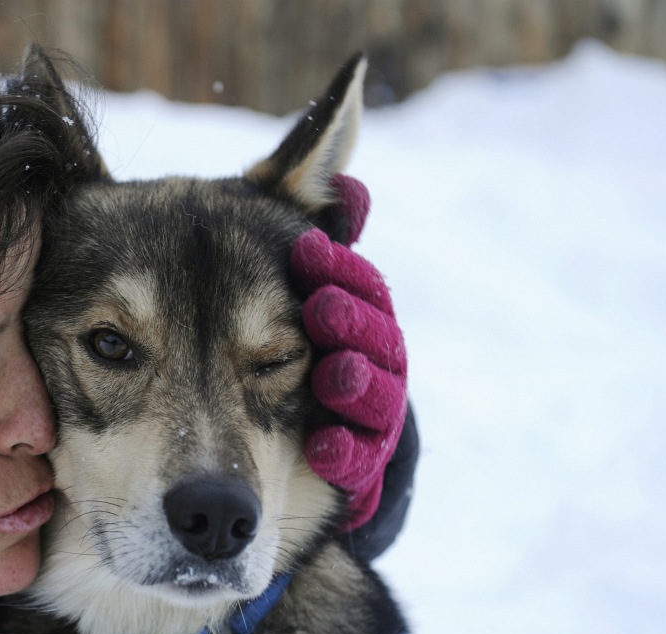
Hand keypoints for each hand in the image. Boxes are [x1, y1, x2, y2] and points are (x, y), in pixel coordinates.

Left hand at [290, 176, 406, 529]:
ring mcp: (367, 413)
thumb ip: (302, 225)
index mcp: (350, 314)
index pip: (357, 283)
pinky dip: (343, 449)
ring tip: (335, 376)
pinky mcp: (359, 462)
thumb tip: (345, 138)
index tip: (309, 251)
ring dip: (355, 382)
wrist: (300, 450)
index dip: (339, 268)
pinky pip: (357, 456)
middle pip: (375, 335)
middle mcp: (368, 359)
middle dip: (352, 320)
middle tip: (322, 308)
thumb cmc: (292, 350)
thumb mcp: (291, 285)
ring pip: (374, 393)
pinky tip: (322, 446)